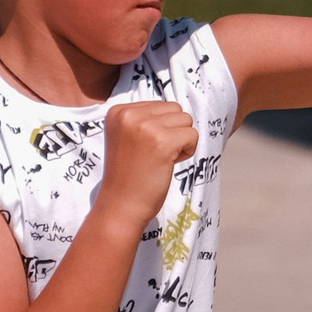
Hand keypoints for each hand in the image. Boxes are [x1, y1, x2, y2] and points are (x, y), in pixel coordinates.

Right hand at [93, 100, 198, 231]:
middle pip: (175, 110)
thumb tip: (177, 109)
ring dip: (181, 141)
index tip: (143, 149)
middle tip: (155, 155)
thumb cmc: (129, 175)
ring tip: (161, 159)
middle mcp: (129, 114)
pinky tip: (169, 164)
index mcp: (118, 111)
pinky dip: (188, 151)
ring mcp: (146, 127)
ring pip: (186, 121)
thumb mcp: (128, 137)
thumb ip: (145, 119)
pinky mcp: (162, 142)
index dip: (160, 129)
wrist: (120, 206)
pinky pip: (193, 135)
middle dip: (173, 132)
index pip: (160, 105)